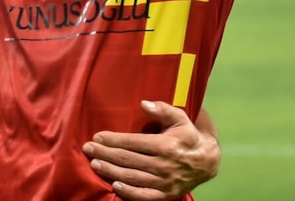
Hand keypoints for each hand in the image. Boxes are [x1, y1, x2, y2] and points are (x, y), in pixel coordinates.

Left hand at [83, 100, 219, 200]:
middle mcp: (164, 165)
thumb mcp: (179, 118)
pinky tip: (114, 185)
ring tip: (95, 164)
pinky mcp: (165, 194)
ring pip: (132, 177)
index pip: (133, 142)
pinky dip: (129, 192)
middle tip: (88, 149)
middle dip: (105, 153)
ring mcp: (164, 182)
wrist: (206, 162)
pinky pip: (144, 195)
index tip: (97, 137)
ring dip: (111, 171)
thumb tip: (143, 103)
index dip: (113, 140)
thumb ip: (162, 109)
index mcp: (166, 145)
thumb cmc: (187, 135)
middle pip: (128, 159)